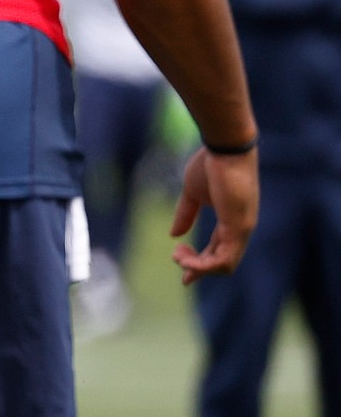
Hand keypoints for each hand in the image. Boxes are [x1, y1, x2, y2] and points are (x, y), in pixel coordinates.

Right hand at [171, 147, 257, 283]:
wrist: (224, 148)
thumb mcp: (193, 194)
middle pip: (222, 263)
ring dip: (198, 268)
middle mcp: (240, 228)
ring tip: (178, 256)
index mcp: (231, 221)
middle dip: (196, 269)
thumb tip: (174, 234)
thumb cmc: (210, 165)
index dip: (199, 263)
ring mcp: (241, 229)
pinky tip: (186, 260)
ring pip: (224, 266)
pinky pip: (224, 260)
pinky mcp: (238, 227)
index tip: (179, 264)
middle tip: (175, 258)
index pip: (219, 250)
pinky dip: (204, 266)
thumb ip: (186, 214)